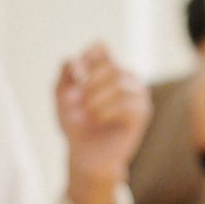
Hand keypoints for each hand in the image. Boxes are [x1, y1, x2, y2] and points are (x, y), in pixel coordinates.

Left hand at [56, 42, 150, 187]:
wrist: (85, 155)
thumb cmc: (76, 123)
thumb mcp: (62, 96)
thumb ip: (67, 74)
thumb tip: (76, 61)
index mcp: (108, 69)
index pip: (101, 49)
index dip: (86, 59)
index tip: (74, 78)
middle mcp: (126, 78)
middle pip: (110, 66)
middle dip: (87, 83)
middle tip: (70, 101)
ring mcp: (137, 94)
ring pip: (119, 83)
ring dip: (95, 98)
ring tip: (82, 114)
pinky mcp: (142, 113)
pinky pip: (127, 104)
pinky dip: (106, 111)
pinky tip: (96, 120)